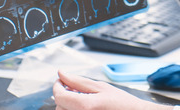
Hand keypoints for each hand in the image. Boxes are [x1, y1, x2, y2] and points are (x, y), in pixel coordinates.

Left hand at [52, 71, 168, 109]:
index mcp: (86, 106)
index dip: (57, 87)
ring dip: (68, 105)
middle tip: (74, 89)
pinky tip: (84, 106)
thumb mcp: (101, 87)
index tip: (60, 81)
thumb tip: (61, 74)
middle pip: (60, 106)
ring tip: (81, 99)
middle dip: (64, 96)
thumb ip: (78, 81)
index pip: (59, 97)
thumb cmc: (122, 104)